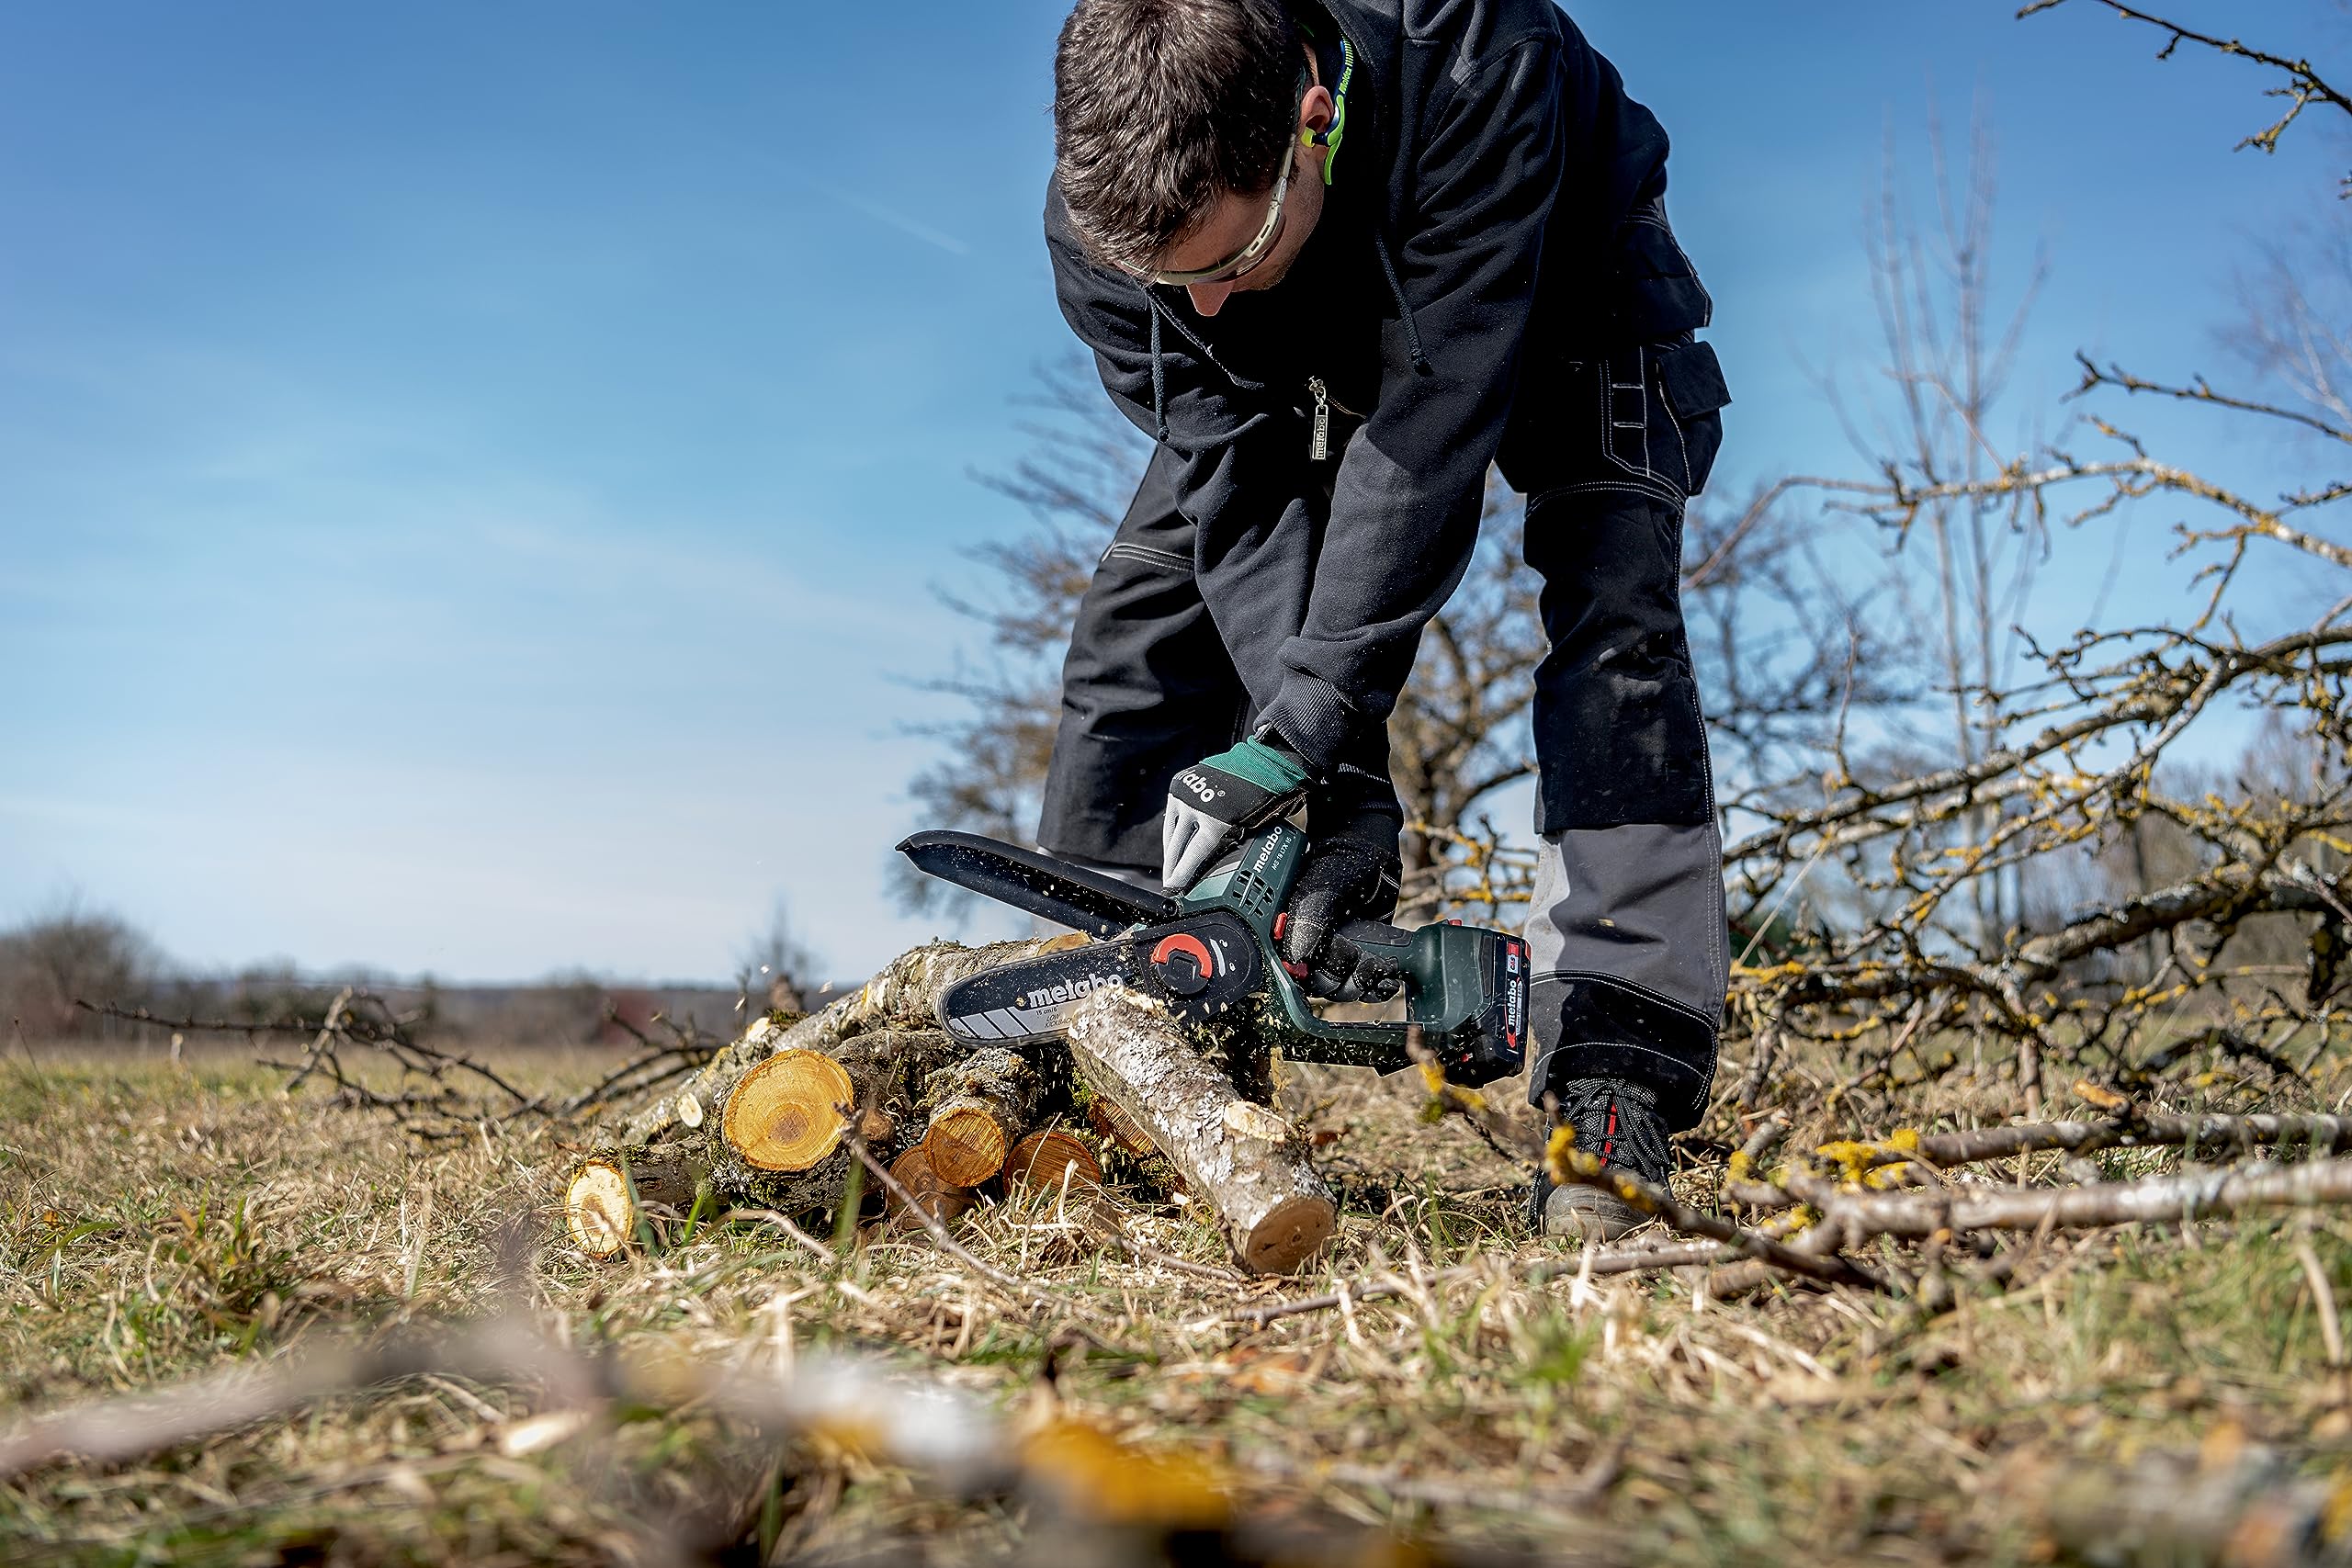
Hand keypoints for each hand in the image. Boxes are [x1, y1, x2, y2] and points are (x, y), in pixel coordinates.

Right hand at [1161, 734, 1313, 892]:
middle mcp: (1197, 809)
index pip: (1191, 859)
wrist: (1265, 761)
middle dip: (1173, 870)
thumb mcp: (1266, 830)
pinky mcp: (1182, 784)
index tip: (1173, 890)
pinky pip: (1173, 816)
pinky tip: (1176, 844)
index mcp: (1216, 824)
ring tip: (1172, 868)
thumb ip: (1257, 852)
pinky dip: (1174, 831)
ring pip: (1172, 833)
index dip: (1181, 878)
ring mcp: (1186, 795)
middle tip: (1171, 886)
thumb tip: (1267, 879)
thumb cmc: (1270, 796)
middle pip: (1176, 849)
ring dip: (1171, 852)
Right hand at [1280, 812, 1403, 1001]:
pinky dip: (1376, 986)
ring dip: (1363, 985)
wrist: (1368, 845)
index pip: (1295, 975)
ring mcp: (1335, 950)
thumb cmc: (1338, 859)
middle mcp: (1307, 945)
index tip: (1341, 963)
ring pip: (1343, 987)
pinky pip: (1363, 980)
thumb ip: (1309, 923)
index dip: (1317, 977)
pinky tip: (1388, 980)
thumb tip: (1299, 960)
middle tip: (1365, 962)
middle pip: (1321, 986)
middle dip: (1345, 981)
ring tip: (1381, 969)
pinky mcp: (1360, 951)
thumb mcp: (1320, 890)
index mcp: (1287, 934)